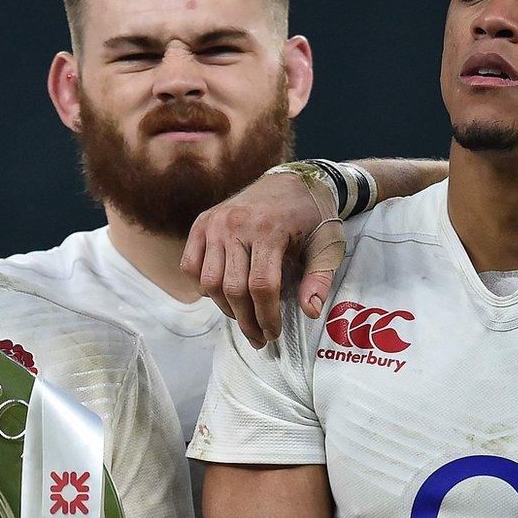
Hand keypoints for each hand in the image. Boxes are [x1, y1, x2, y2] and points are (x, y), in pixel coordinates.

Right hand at [180, 172, 346, 347]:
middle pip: (232, 288)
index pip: (261, 286)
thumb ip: (318, 279)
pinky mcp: (202, 223)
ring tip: (242, 317)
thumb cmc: (313, 216)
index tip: (272, 333)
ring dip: (225, 308)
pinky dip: (202, 286)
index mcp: (269, 229)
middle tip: (258, 337)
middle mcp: (236, 225)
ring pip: (209, 281)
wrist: (292, 180)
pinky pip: (190, 265)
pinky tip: (221, 293)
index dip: (266, 316)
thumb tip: (310, 311)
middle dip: (246, 320)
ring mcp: (215, 223)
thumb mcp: (327, 245)